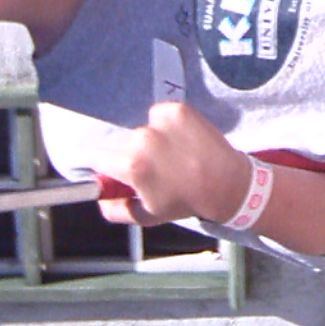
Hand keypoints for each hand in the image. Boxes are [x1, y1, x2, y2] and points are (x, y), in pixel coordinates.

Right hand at [96, 102, 250, 227]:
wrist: (226, 183)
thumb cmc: (185, 201)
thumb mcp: (146, 216)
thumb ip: (115, 209)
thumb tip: (98, 198)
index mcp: (132, 166)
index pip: (98, 157)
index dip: (107, 166)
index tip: (119, 171)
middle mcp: (142, 139)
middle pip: (124, 144)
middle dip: (134, 155)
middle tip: (157, 169)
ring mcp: (161, 121)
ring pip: (143, 129)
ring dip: (152, 139)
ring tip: (174, 154)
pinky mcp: (177, 109)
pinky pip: (159, 115)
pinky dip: (166, 125)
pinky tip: (182, 140)